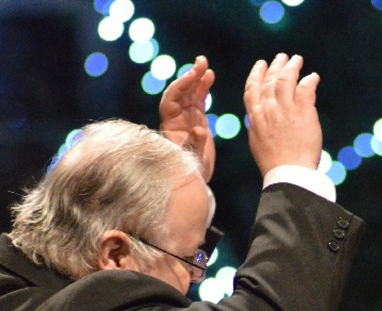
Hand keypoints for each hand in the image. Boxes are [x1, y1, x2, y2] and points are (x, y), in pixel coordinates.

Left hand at [160, 55, 215, 182]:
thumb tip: (199, 130)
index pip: (170, 100)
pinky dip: (203, 87)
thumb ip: (194, 144)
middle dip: (189, 76)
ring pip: (190, 93)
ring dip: (197, 78)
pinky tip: (210, 75)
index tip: (191, 76)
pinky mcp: (197, 119)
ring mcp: (186, 117)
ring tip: (205, 64)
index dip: (179, 86)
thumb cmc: (189, 169)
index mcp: (170, 125)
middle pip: (180, 91)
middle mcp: (176, 118)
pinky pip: (199, 99)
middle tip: (200, 62)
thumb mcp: (191, 159)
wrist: (193, 177)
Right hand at [243, 53, 321, 177]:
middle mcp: (269, 109)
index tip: (261, 64)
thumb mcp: (257, 142)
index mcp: (255, 117)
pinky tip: (313, 77)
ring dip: (292, 67)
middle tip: (282, 57)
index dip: (256, 74)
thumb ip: (258, 125)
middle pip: (270, 80)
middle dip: (276, 66)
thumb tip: (256, 116)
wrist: (288, 173)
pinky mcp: (303, 112)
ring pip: (287, 79)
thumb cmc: (274, 164)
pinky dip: (310, 80)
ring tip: (297, 59)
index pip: (252, 89)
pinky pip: (306, 88)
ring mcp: (286, 109)